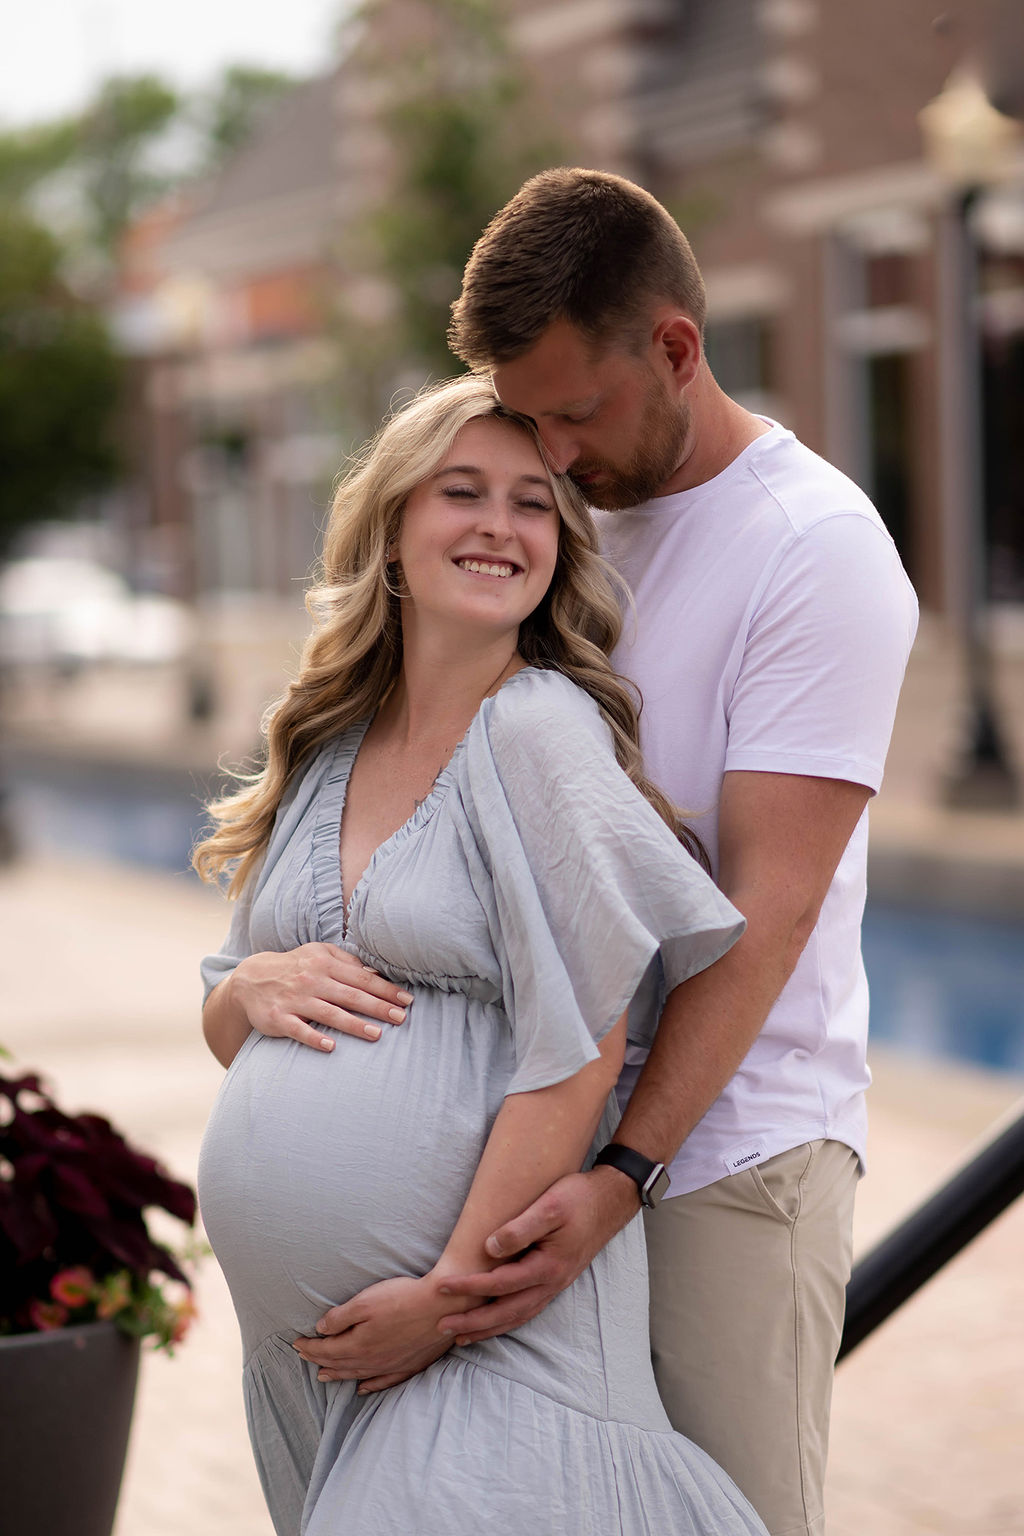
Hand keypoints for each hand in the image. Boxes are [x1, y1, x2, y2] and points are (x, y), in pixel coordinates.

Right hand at [229, 943, 411, 1049]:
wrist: (251, 979)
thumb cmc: (295, 967)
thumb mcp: (319, 954)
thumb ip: (347, 962)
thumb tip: (376, 972)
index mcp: (325, 964)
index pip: (362, 978)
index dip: (386, 989)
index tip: (407, 1001)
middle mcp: (312, 980)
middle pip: (351, 995)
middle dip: (378, 1007)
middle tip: (401, 1018)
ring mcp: (295, 1000)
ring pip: (329, 1013)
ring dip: (354, 1024)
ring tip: (376, 1034)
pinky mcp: (278, 1018)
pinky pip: (299, 1030)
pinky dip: (314, 1038)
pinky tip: (331, 1046)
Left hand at [292, 1275, 454, 1391]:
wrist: (443, 1306)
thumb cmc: (403, 1299)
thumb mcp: (365, 1302)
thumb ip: (340, 1317)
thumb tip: (320, 1329)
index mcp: (358, 1345)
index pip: (326, 1349)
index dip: (309, 1346)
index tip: (296, 1342)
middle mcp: (372, 1360)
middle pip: (339, 1363)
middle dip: (319, 1360)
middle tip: (304, 1357)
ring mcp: (391, 1365)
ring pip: (357, 1374)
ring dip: (338, 1374)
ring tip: (323, 1375)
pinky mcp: (408, 1365)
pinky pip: (382, 1382)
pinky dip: (369, 1386)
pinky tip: (363, 1388)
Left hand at [436, 1166, 639, 1342]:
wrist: (611, 1200)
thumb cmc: (579, 1198)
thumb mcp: (549, 1206)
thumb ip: (520, 1229)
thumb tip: (489, 1247)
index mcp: (548, 1266)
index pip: (500, 1284)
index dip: (469, 1286)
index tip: (443, 1286)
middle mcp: (552, 1283)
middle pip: (507, 1312)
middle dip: (474, 1322)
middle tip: (443, 1326)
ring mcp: (556, 1285)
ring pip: (518, 1316)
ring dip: (489, 1328)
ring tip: (462, 1336)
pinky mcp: (557, 1280)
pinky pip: (528, 1309)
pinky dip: (508, 1320)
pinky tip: (496, 1322)